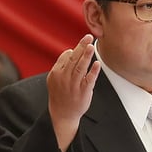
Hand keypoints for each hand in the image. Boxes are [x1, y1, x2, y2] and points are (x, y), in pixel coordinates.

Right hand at [47, 34, 101, 151]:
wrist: (62, 114)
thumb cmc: (60, 94)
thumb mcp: (54, 79)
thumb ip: (61, 64)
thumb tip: (70, 50)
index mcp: (56, 73)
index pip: (66, 57)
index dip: (75, 50)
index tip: (83, 43)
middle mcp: (64, 77)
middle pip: (73, 59)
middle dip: (81, 46)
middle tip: (88, 37)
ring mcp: (74, 85)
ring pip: (81, 67)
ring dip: (86, 56)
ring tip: (91, 46)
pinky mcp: (83, 91)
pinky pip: (89, 79)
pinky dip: (93, 71)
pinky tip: (97, 64)